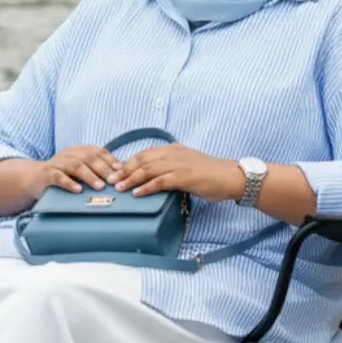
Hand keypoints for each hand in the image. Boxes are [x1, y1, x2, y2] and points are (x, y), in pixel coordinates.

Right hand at [33, 144, 124, 194]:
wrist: (34, 178)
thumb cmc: (63, 175)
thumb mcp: (80, 170)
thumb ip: (96, 170)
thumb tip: (120, 177)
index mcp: (80, 150)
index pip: (99, 152)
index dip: (111, 161)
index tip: (122, 172)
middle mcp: (70, 154)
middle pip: (89, 157)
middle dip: (103, 169)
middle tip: (114, 181)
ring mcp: (58, 163)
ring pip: (75, 166)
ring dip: (89, 176)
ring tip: (100, 187)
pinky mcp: (47, 174)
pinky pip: (58, 177)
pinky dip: (69, 183)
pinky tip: (78, 190)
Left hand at [114, 145, 244, 201]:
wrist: (231, 177)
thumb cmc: (210, 174)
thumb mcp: (187, 166)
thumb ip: (171, 169)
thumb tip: (154, 179)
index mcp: (173, 149)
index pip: (144, 153)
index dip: (128, 162)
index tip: (116, 171)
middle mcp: (173, 153)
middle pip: (142, 160)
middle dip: (124, 170)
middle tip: (111, 180)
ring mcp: (178, 164)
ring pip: (148, 170)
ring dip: (131, 179)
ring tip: (119, 187)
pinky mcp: (184, 176)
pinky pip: (160, 182)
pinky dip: (146, 187)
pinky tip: (137, 193)